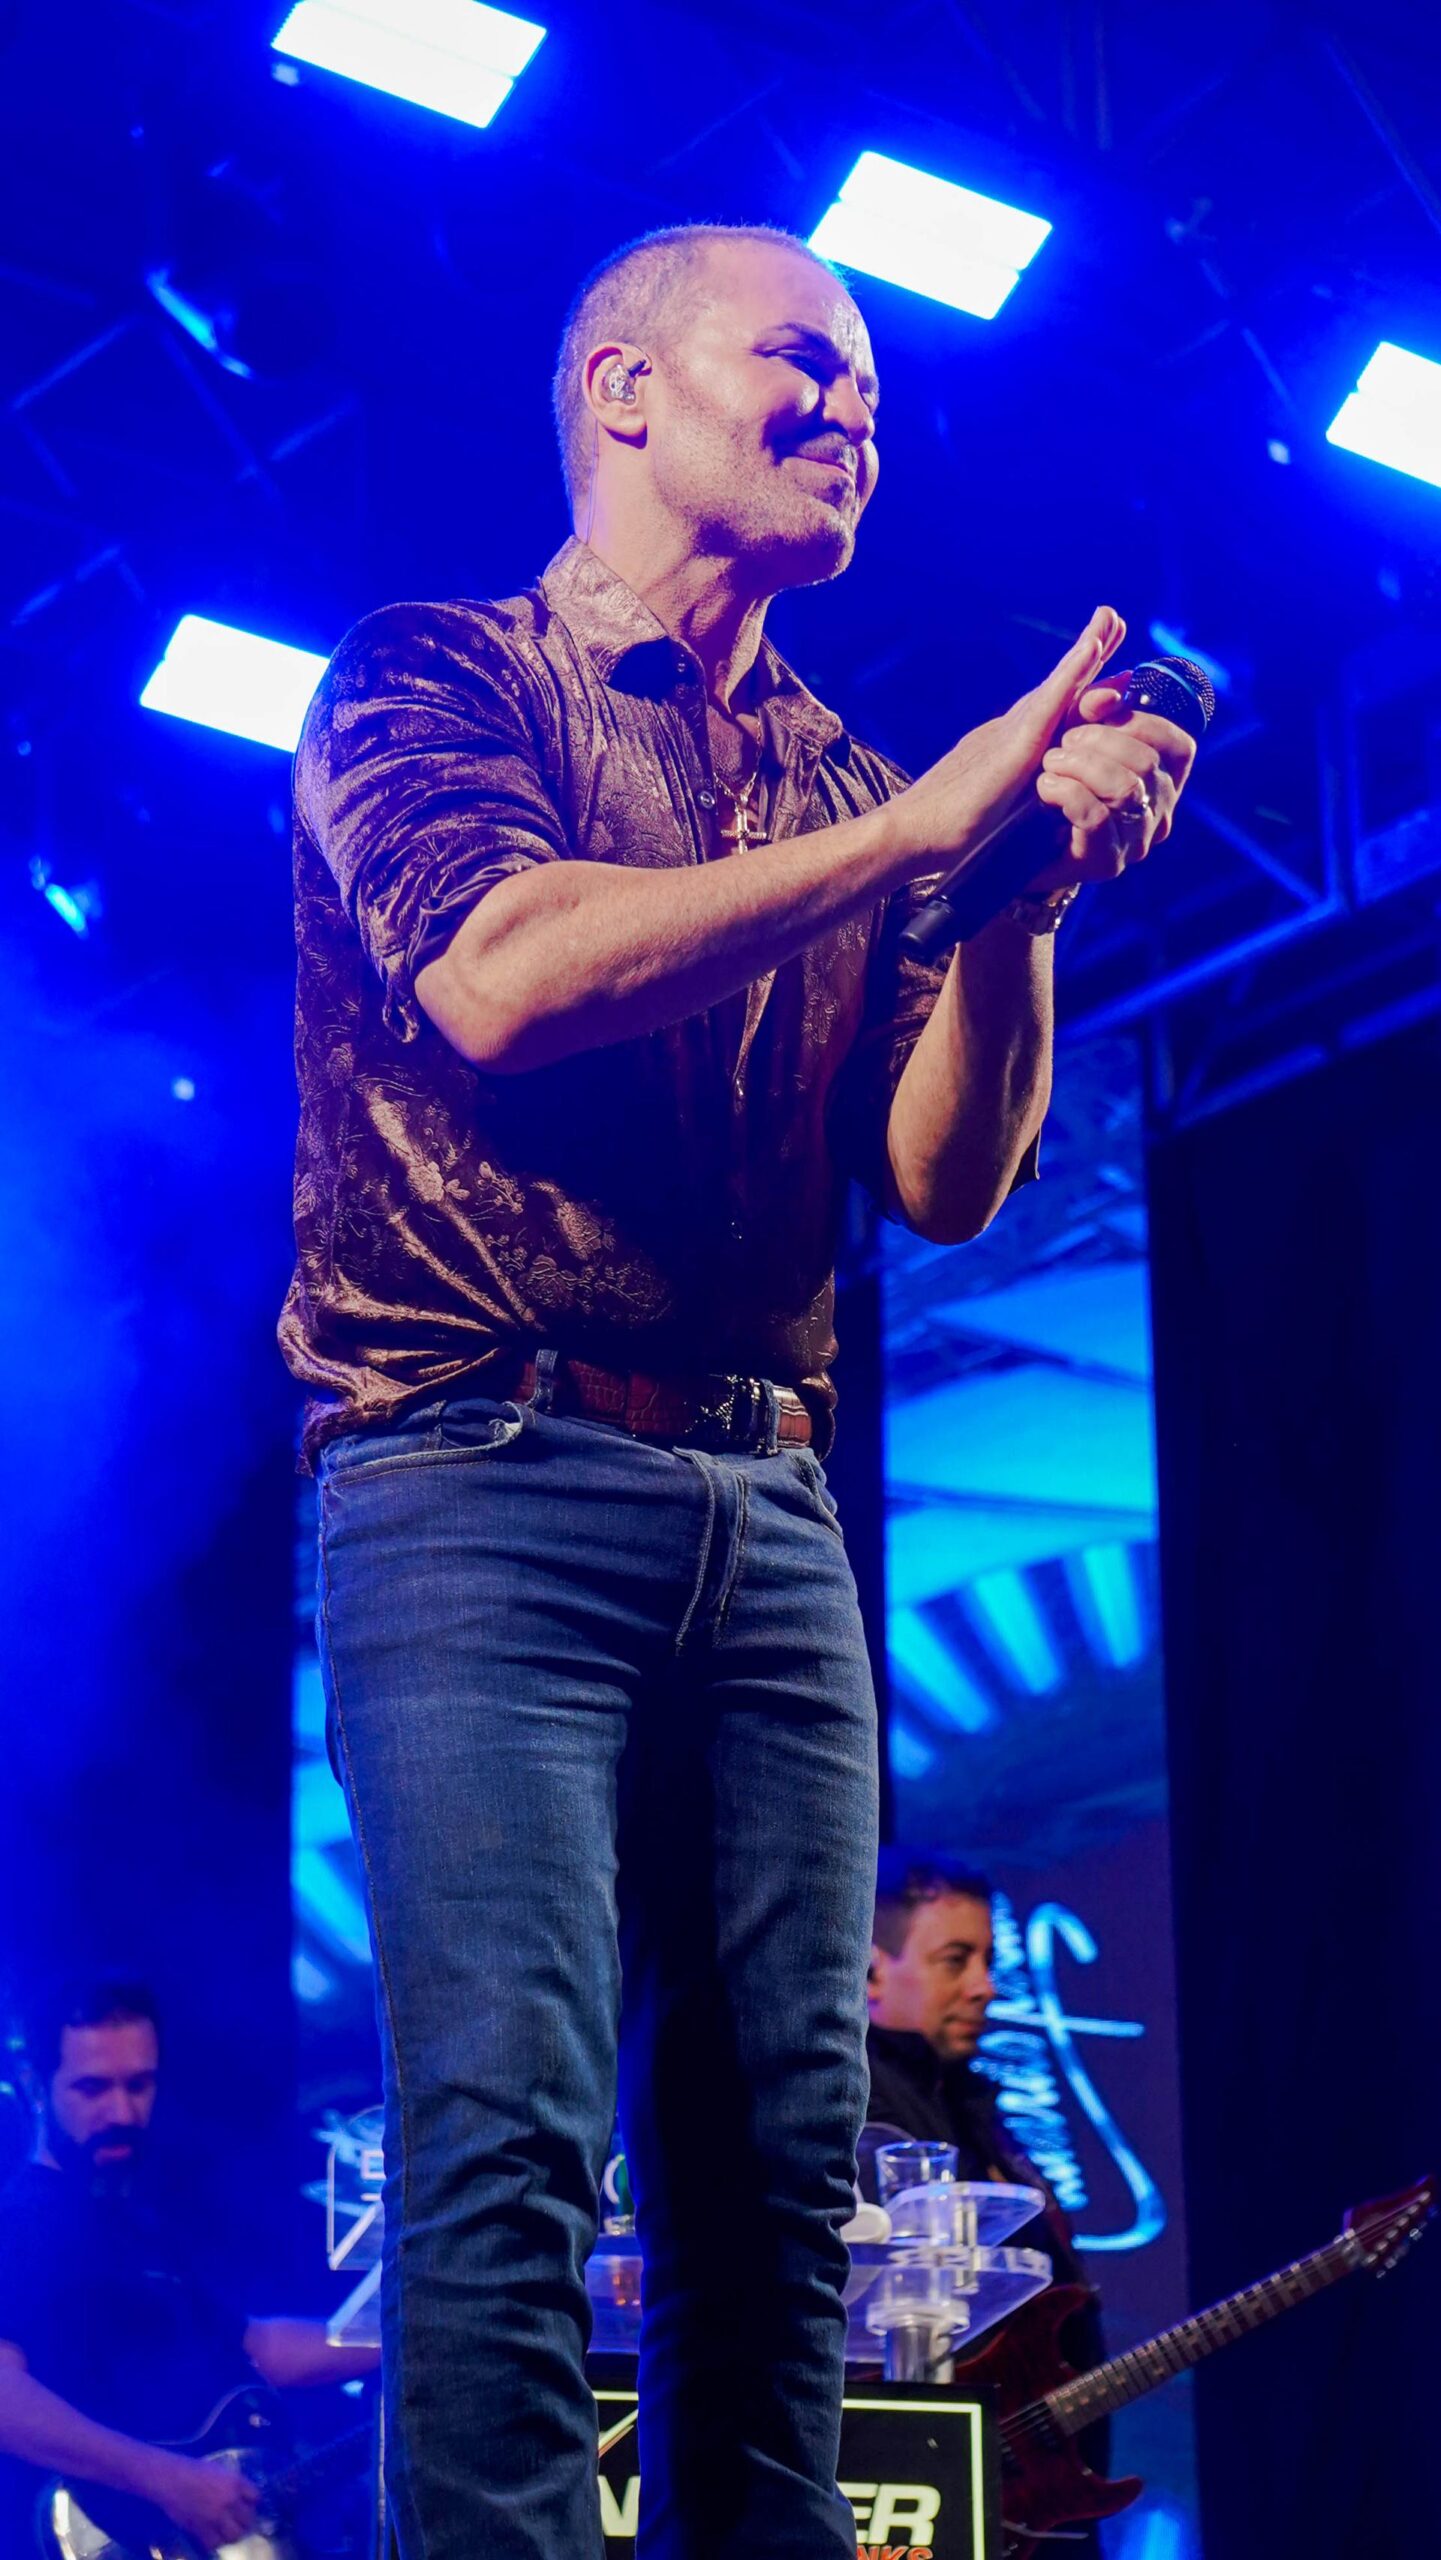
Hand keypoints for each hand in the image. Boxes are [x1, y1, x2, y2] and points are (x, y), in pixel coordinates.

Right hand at [145, 2448, 262, 2550]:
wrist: (170, 2478)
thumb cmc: (193, 2469)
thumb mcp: (219, 2470)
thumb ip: (232, 2483)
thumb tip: (240, 2496)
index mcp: (235, 2482)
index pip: (255, 2497)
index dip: (252, 2503)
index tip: (248, 2505)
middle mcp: (229, 2500)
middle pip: (248, 2519)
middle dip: (245, 2522)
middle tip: (239, 2522)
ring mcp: (216, 2516)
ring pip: (234, 2535)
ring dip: (232, 2534)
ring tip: (228, 2532)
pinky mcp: (201, 2528)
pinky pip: (214, 2543)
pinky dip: (215, 2542)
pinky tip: (212, 2536)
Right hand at [889, 609, 1125, 875]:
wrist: (913, 835)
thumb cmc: (950, 834)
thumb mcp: (999, 813)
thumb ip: (1022, 798)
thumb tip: (1044, 796)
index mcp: (1011, 747)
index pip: (1055, 713)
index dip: (1082, 686)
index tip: (1111, 665)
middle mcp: (1010, 731)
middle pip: (1059, 689)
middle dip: (1086, 653)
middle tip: (1112, 618)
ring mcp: (1010, 734)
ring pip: (1057, 688)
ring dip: (1085, 650)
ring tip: (1109, 618)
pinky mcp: (1012, 747)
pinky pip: (1049, 706)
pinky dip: (1072, 675)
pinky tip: (1091, 649)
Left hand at [1027, 674, 1195, 890]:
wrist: (1008, 837)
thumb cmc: (1045, 778)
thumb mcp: (1068, 734)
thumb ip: (1090, 709)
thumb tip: (1114, 689)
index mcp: (1163, 779)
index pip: (1178, 745)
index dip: (1137, 722)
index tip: (1093, 719)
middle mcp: (1158, 812)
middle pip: (1145, 762)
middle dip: (1096, 740)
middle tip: (1061, 743)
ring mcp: (1136, 841)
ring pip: (1124, 788)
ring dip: (1078, 766)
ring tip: (1049, 765)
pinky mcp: (1107, 862)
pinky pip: (1096, 816)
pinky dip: (1065, 792)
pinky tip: (1045, 789)